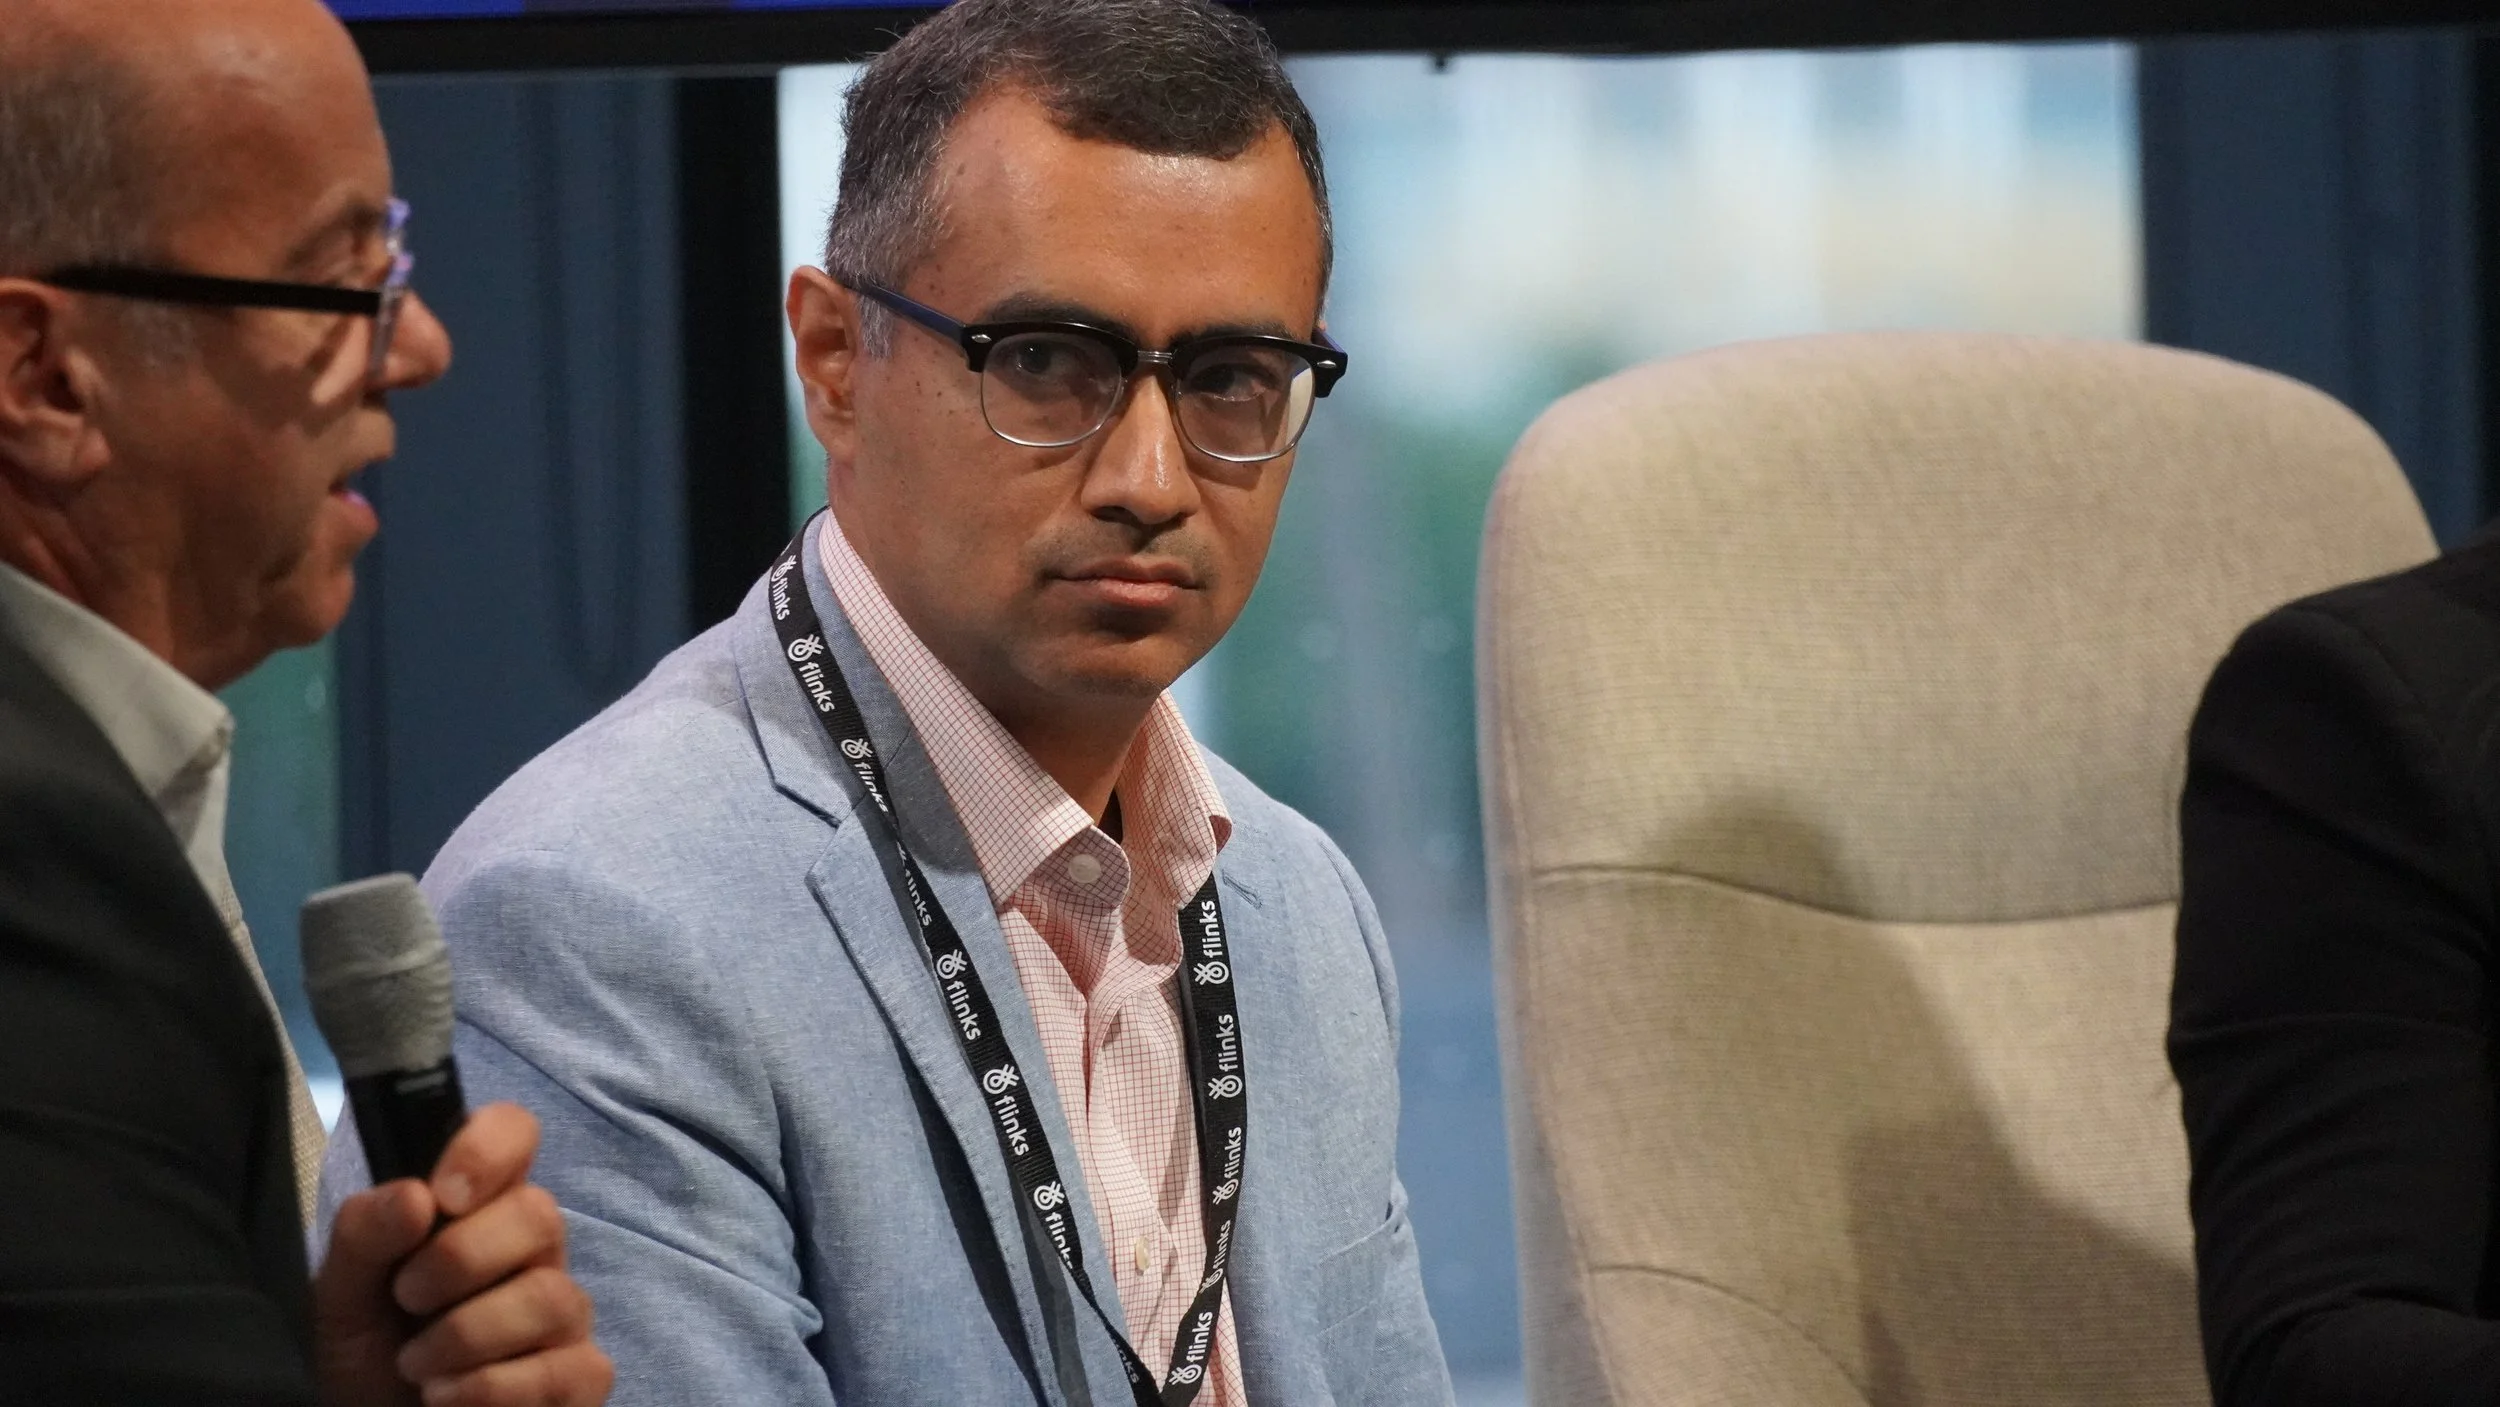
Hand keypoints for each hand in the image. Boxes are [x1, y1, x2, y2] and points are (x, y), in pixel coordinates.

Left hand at [313, 1102, 612, 1406]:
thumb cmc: (367, 1352)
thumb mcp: (340, 1294)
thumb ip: (364, 1236)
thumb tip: (416, 1195)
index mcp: (478, 1207)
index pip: (514, 1133)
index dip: (488, 1149)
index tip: (443, 1195)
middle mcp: (533, 1250)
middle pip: (540, 1214)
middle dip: (461, 1259)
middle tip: (407, 1298)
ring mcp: (563, 1313)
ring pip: (550, 1295)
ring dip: (466, 1336)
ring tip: (415, 1367)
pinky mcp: (581, 1375)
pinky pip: (565, 1369)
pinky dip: (493, 1389)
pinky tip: (449, 1399)